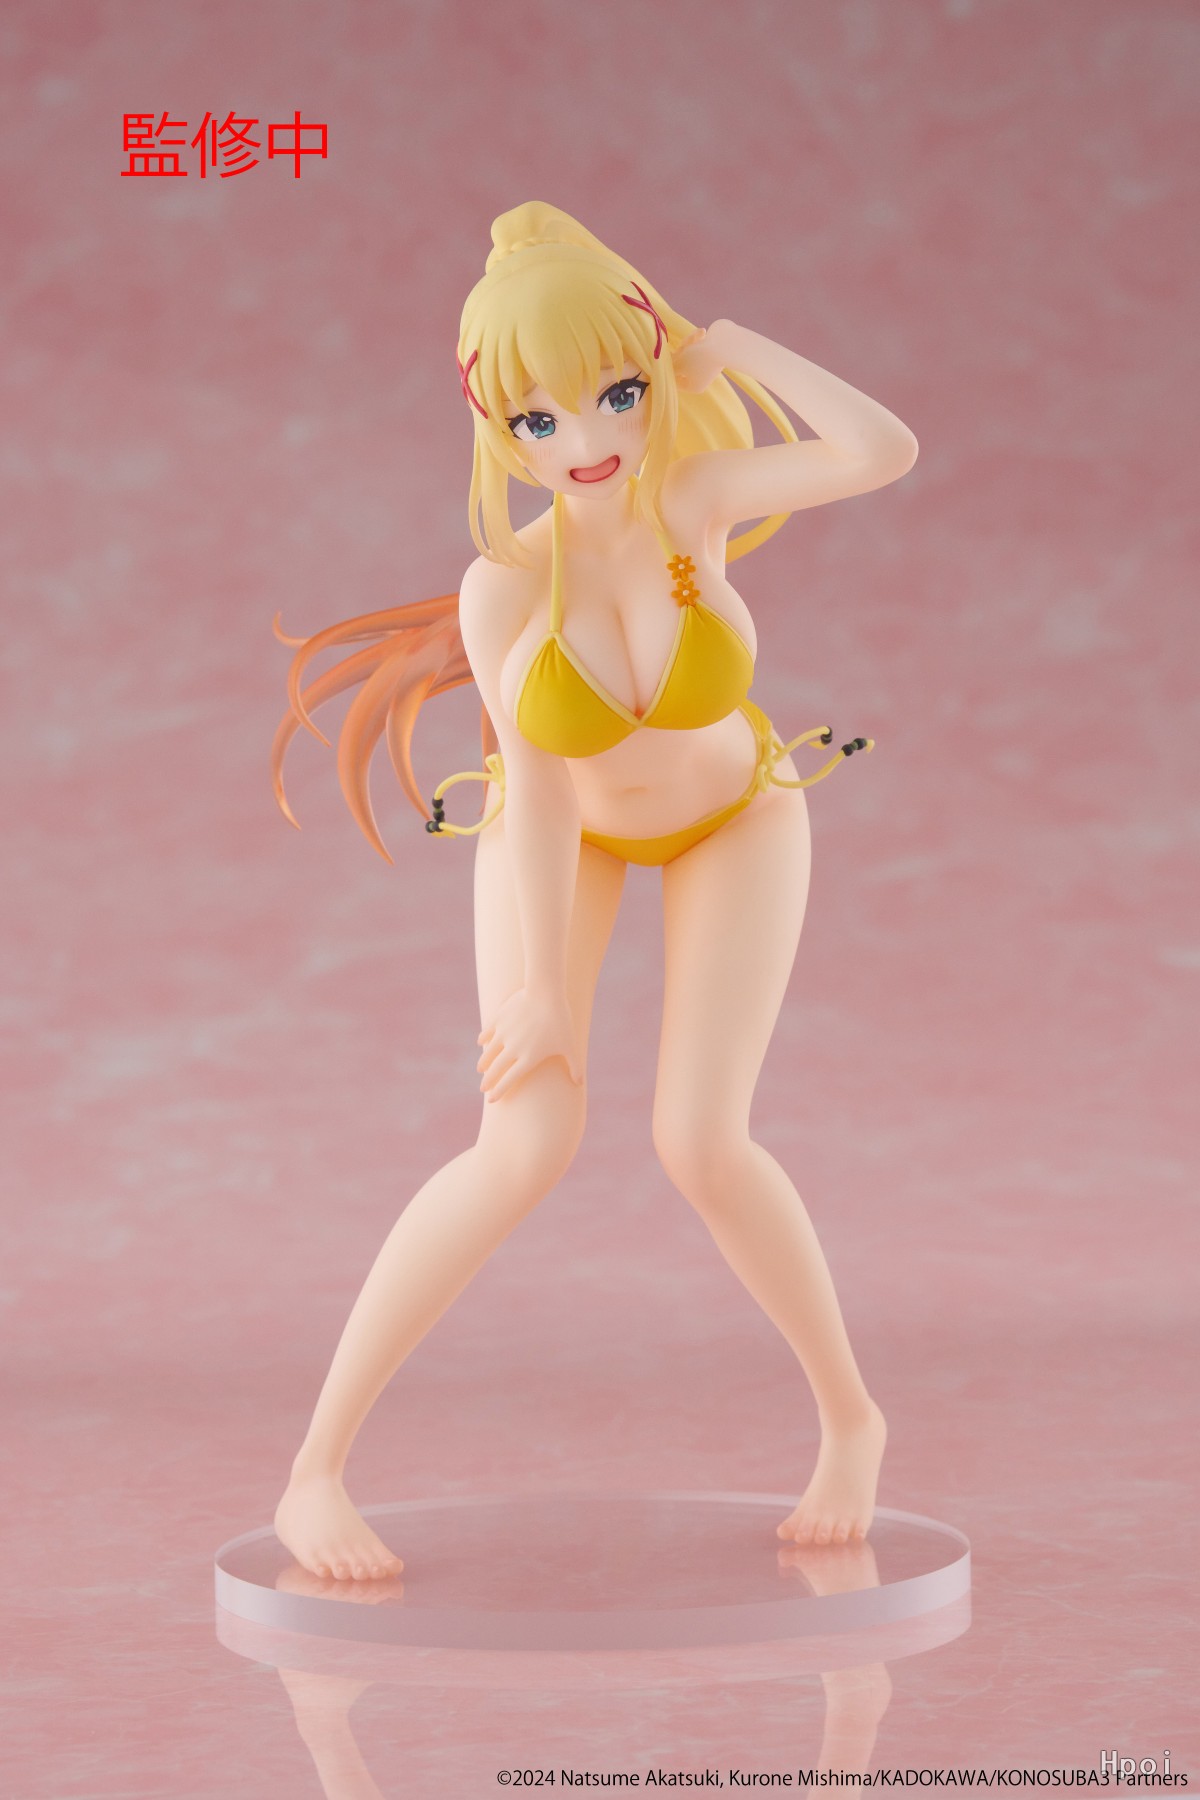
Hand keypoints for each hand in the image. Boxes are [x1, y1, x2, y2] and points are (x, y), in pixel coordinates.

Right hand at [476, 986, 581, 1102]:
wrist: (546, 993)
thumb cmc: (561, 1021)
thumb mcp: (570, 1045)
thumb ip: (575, 1066)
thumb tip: (580, 1084)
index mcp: (528, 1058)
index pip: (510, 1080)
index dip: (499, 1091)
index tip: (491, 1100)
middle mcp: (513, 1049)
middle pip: (495, 1069)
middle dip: (487, 1081)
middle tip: (482, 1088)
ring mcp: (504, 1033)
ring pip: (488, 1052)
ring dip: (483, 1063)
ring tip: (480, 1069)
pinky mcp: (498, 1019)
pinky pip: (487, 1032)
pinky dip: (483, 1039)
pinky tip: (481, 1042)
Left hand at [672, 322, 728, 393]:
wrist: (726, 343)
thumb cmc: (699, 357)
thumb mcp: (678, 363)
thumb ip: (669, 366)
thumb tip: (664, 367)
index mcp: (692, 386)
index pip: (674, 380)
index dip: (668, 369)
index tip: (665, 359)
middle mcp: (699, 378)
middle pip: (680, 365)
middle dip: (681, 352)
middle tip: (685, 346)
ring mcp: (705, 366)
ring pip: (688, 353)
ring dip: (689, 342)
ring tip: (700, 334)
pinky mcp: (709, 354)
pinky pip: (696, 347)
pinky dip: (697, 339)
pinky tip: (702, 332)